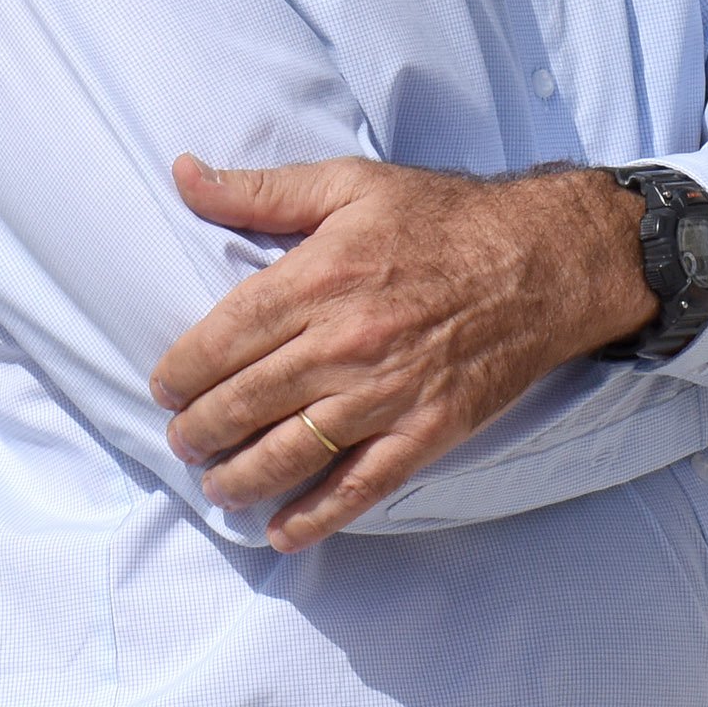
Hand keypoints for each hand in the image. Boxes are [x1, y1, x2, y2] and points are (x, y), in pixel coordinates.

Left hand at [147, 154, 654, 549]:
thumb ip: (260, 190)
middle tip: (182, 441)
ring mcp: (388, 392)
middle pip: (247, 401)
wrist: (543, 258)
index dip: (182, 371)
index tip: (165, 388)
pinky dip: (317, 515)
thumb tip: (184, 175)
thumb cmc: (442, 218)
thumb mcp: (349, 183)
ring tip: (216, 486)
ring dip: (241, 478)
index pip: (224, 338)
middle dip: (200, 431)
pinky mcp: (428, 428)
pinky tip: (281, 531)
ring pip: (292, 451)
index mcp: (319, 278)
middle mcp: (346, 342)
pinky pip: (362, 484)